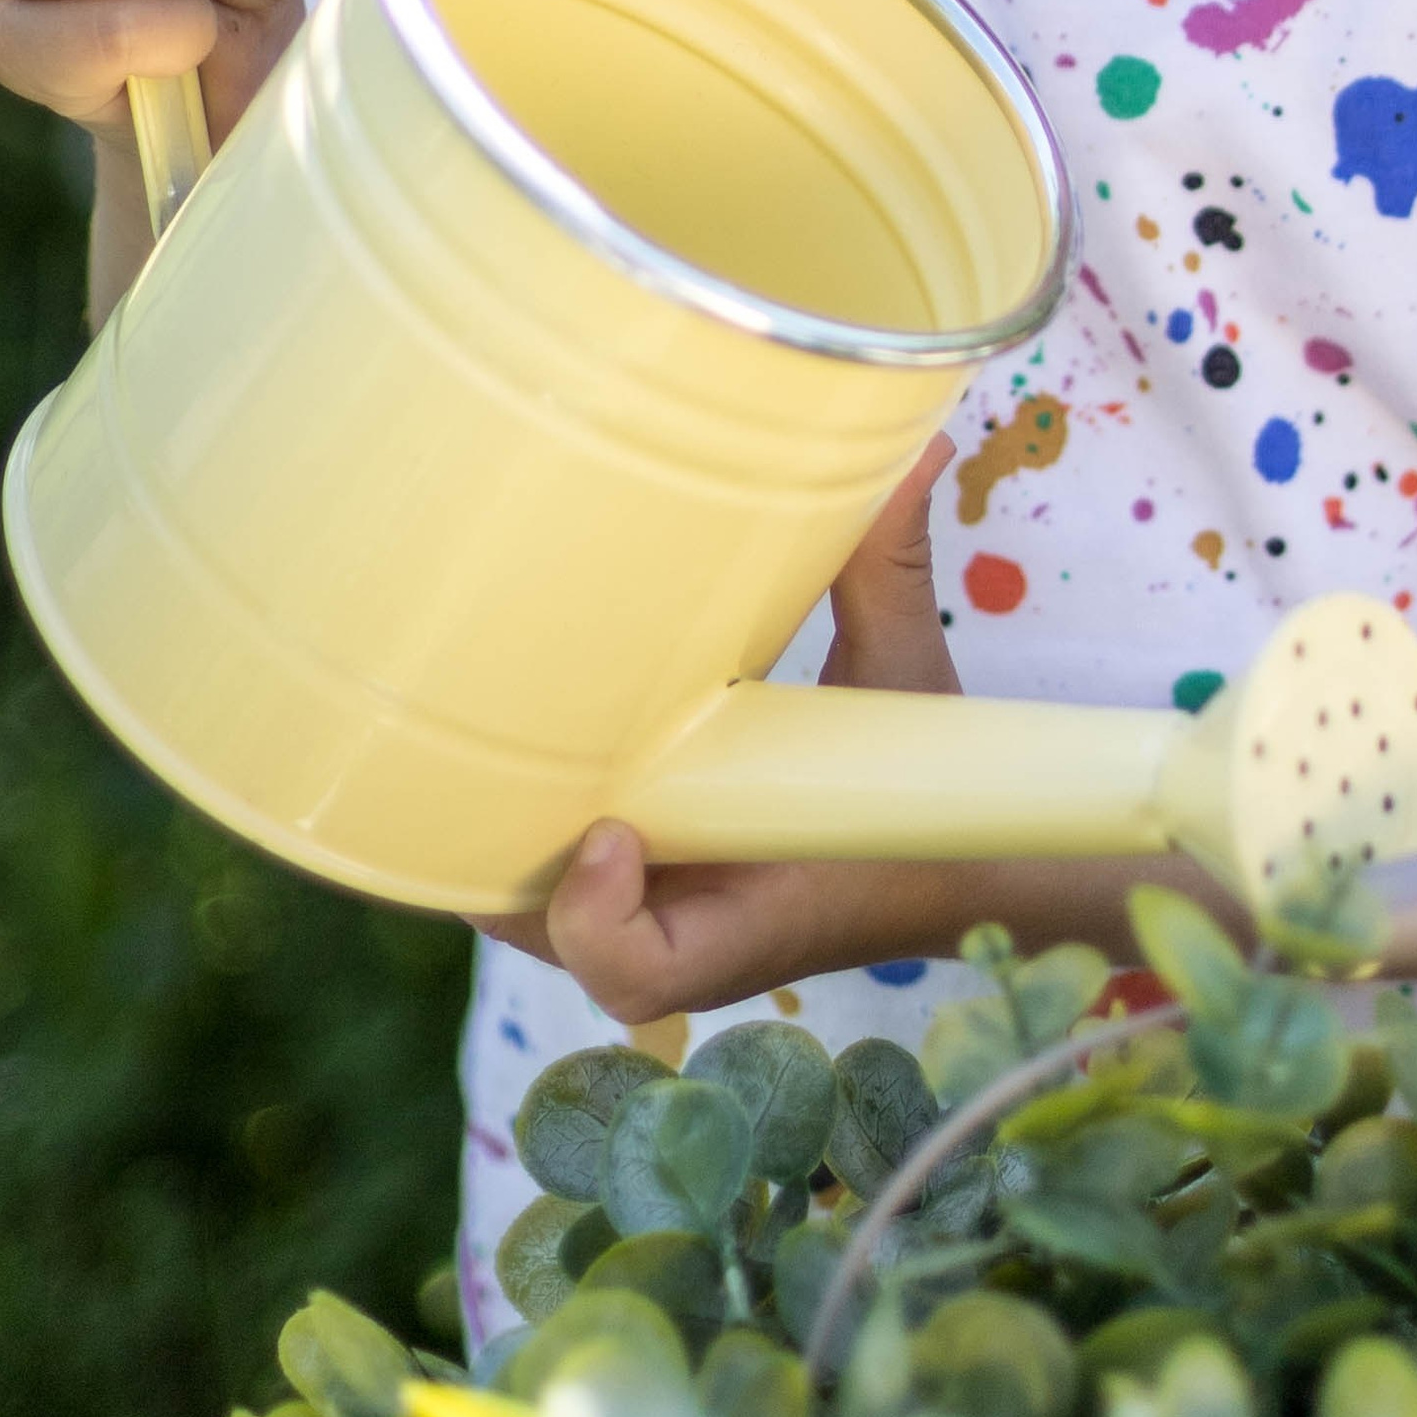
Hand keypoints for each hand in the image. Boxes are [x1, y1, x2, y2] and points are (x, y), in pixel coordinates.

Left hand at [481, 435, 970, 1020]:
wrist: (951, 867)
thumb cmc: (927, 793)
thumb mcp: (909, 677)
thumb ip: (889, 570)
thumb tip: (913, 443)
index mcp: (754, 918)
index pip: (639, 973)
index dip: (598, 917)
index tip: (618, 829)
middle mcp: (685, 937)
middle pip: (543, 937)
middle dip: (498, 851)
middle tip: (487, 734)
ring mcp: (652, 922)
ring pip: (529, 909)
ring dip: (492, 831)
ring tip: (465, 719)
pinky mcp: (641, 893)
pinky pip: (546, 879)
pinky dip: (513, 821)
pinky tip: (492, 733)